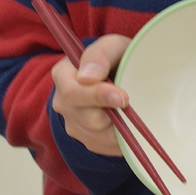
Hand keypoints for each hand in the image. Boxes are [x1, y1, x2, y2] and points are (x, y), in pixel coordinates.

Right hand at [51, 35, 131, 155]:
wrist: (123, 74)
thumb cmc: (117, 57)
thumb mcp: (112, 46)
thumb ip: (99, 55)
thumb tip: (87, 76)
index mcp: (63, 75)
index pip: (72, 93)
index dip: (98, 97)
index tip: (123, 98)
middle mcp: (62, 103)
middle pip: (87, 119)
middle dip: (113, 114)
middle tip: (133, 105)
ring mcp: (73, 124)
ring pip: (98, 136)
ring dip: (120, 127)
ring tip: (132, 110)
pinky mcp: (88, 141)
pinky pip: (106, 147)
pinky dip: (122, 139)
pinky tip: (129, 122)